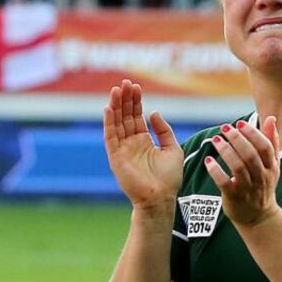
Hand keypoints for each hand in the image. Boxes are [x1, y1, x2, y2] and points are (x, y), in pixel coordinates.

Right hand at [103, 80, 183, 209]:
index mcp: (143, 141)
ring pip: (117, 123)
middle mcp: (131, 143)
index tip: (135, 86)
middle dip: (125, 99)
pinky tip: (108, 109)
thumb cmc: (169, 178)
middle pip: (125, 116)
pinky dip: (109, 123)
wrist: (161, 198)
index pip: (136, 116)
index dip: (135, 101)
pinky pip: (110, 137)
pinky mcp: (115, 157)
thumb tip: (154, 112)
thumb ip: (164, 130)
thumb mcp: (173, 149)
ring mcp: (122, 150)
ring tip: (116, 90)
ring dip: (115, 106)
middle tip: (125, 82)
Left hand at [204, 117, 280, 226]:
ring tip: (216, 140)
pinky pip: (225, 183)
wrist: (258, 217)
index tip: (239, 124)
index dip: (253, 134)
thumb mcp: (272, 165)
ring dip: (226, 152)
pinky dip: (216, 171)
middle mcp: (261, 177)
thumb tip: (271, 119)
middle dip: (237, 140)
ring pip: (238, 168)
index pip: (265, 147)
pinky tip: (208, 161)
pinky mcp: (234, 198)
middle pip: (251, 156)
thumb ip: (272, 142)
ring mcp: (248, 189)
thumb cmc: (263, 185)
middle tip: (224, 128)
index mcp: (271, 167)